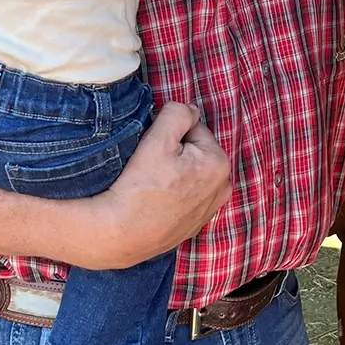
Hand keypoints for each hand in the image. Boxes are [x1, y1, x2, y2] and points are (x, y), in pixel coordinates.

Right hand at [85, 102, 230, 266]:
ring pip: (191, 174)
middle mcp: (223, 187)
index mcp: (220, 163)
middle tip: (152, 169)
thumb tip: (190, 110)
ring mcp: (210, 209)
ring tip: (154, 185)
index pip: (194, 130)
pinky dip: (174, 195)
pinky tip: (157, 201)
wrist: (121, 234)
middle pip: (194, 153)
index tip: (154, 151)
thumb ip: (178, 113)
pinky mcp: (195, 225)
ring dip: (176, 174)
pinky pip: (186, 196)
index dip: (170, 135)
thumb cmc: (140, 186)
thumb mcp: (159, 138)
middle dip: (176, 154)